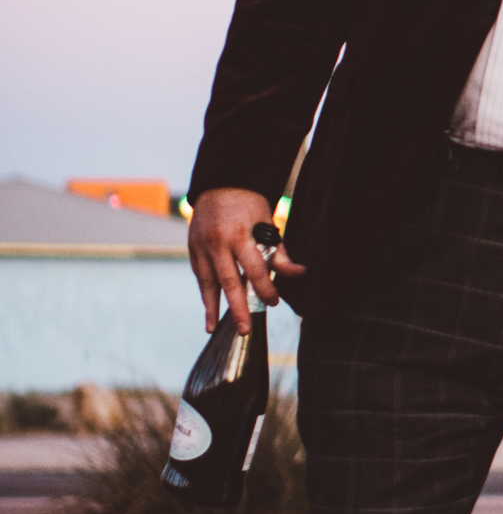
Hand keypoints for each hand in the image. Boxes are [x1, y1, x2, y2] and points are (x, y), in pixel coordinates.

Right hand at [187, 187, 305, 333]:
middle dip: (238, 307)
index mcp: (240, 234)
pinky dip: (205, 295)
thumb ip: (279, 251)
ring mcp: (201, 246)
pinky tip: (209, 312)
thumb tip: (299, 273)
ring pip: (208, 282)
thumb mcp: (267, 222)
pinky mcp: (192, 249)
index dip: (265, 288)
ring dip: (213, 307)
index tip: (274, 302)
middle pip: (229, 281)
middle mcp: (217, 242)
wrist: (219, 184)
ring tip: (215, 329)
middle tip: (245, 329)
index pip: (254, 270)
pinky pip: (200, 277)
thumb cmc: (248, 204)